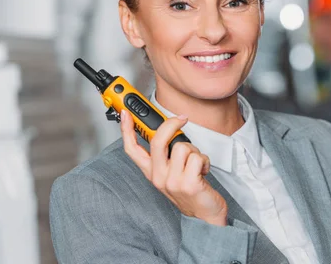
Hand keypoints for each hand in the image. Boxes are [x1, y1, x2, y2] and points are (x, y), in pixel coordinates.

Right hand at [120, 109, 227, 225]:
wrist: (205, 216)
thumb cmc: (192, 192)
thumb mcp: (172, 173)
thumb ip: (166, 156)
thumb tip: (169, 131)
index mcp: (152, 173)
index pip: (132, 150)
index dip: (127, 130)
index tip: (125, 113)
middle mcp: (159, 177)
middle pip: (157, 141)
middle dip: (171, 124)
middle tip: (182, 119)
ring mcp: (172, 181)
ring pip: (183, 146)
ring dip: (195, 151)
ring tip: (196, 164)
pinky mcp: (188, 184)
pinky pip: (197, 157)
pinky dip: (205, 161)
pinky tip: (203, 172)